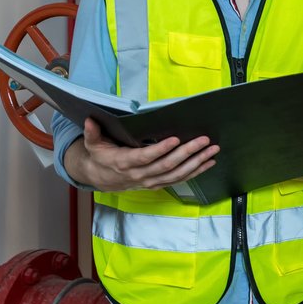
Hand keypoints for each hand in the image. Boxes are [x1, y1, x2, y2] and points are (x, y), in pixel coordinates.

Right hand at [66, 117, 218, 191]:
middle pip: (167, 166)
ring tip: (212, 150)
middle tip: (203, 140)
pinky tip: (209, 162)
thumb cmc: (100, 156)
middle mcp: (140, 175)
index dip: (161, 150)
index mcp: (125, 163)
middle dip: (187, 152)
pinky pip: (180, 180)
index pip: (146, 157)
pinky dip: (196, 171)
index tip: (175, 139)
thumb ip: (92, 133)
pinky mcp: (158, 184)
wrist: (101, 178)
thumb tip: (90, 120)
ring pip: (177, 174)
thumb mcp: (92, 144)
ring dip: (197, 163)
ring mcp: (151, 182)